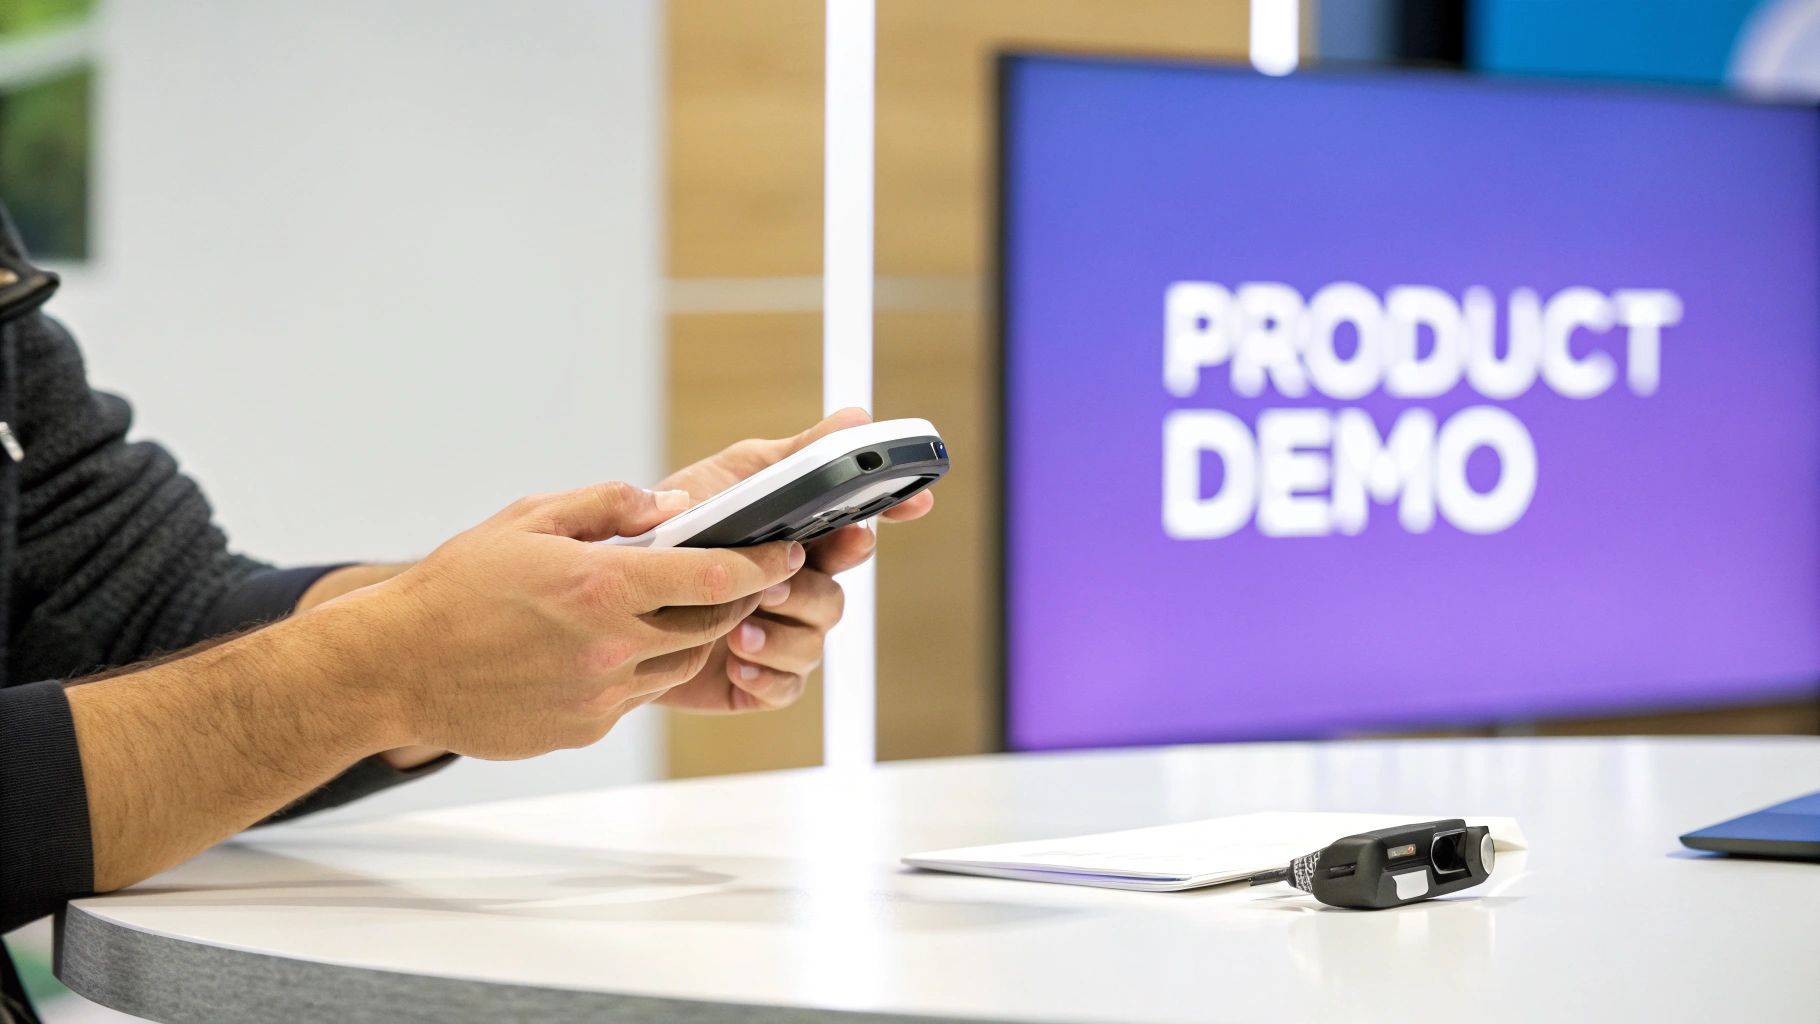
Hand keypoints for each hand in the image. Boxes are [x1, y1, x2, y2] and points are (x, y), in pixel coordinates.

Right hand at [315, 482, 803, 758]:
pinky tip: (611, 646)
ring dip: (691, 637)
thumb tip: (672, 504)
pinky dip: (641, 669)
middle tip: (743, 579)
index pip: (715, 578)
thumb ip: (609, 506)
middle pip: (711, 627)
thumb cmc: (457, 585)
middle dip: (737, 601)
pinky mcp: (584, 728)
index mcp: (602, 586)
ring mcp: (599, 696)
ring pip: (680, 665)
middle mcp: (609, 646)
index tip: (787, 553)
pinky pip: (637, 696)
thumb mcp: (530, 519)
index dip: (762, 565)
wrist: (393, 667)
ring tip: (674, 609)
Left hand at [650, 408, 934, 712]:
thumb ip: (793, 454)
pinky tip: (736, 659)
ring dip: (781, 632)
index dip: (892, 512)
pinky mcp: (756, 680)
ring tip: (737, 625)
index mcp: (797, 537)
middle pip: (837, 591)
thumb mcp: (728, 480)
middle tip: (776, 580)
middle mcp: (796, 587)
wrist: (605, 598)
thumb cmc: (669, 532)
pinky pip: (787, 687)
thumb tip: (856, 417)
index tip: (914, 500)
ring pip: (816, 639)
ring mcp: (779, 634)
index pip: (856, 527)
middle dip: (809, 586)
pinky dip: (766, 674)